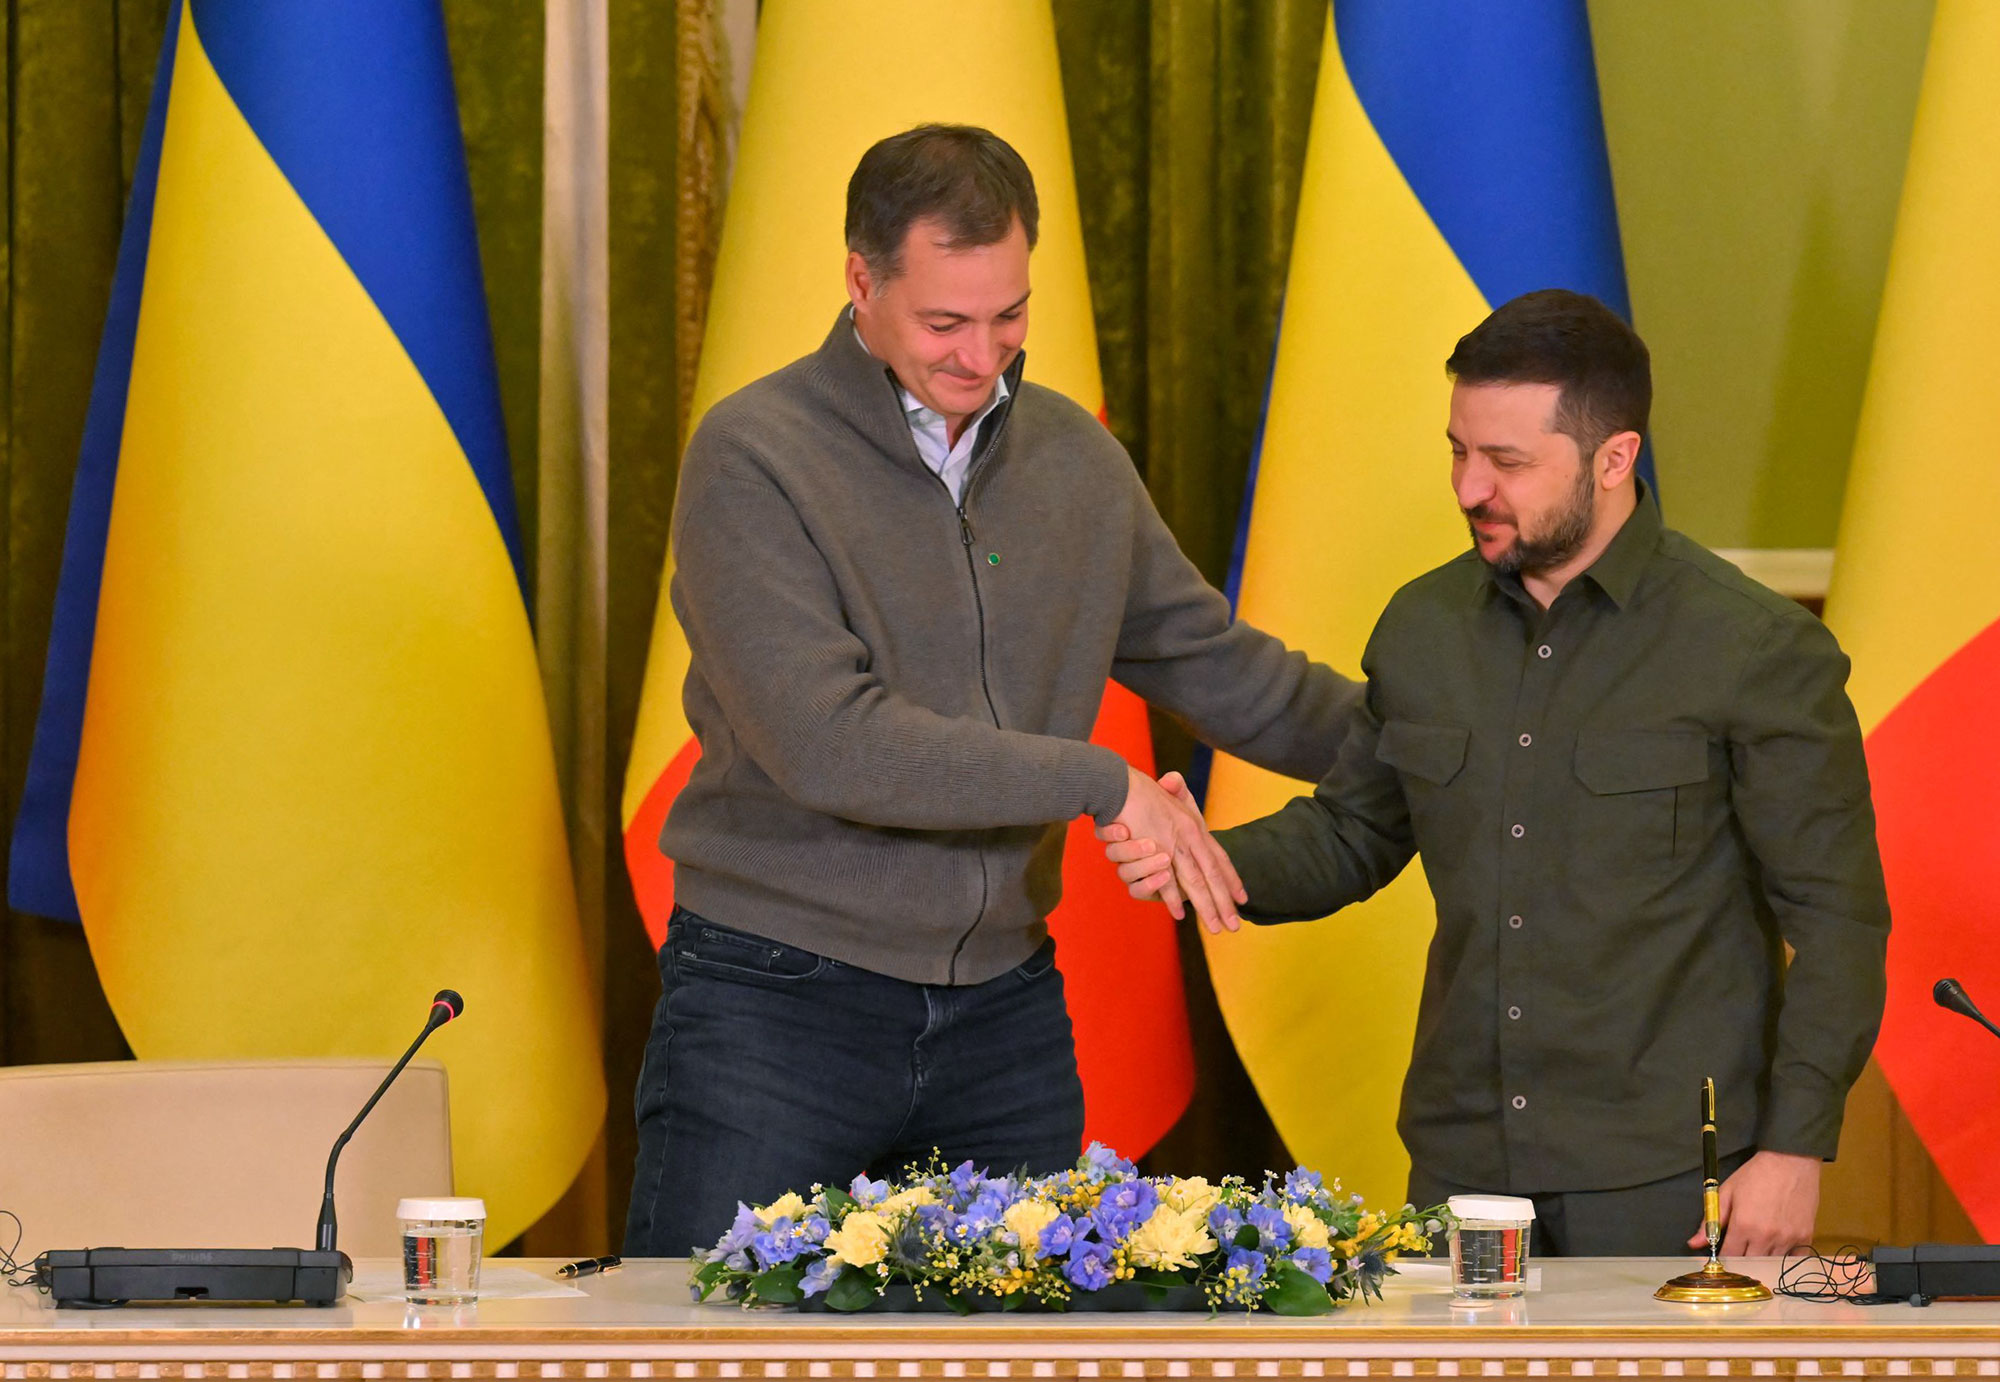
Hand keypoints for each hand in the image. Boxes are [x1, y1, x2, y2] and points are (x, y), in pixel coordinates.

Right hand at [1098, 770, 1243, 932]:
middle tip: (1235, 926)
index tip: (1243, 898)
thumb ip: (1177, 792)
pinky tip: (1180, 914)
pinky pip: (1167, 882)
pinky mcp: (1155, 854)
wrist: (1122, 786)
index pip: (1218, 858)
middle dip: (1223, 903)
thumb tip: (1174, 782)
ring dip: (1204, 907)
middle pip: (1211, 876)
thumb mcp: (1168, 791)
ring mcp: (1173, 848)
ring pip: (1194, 883)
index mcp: (1194, 827)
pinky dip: (1173, 899)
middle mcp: (1189, 839)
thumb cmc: (1142, 790)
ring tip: (1215, 927)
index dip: (1231, 879)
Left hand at [1687, 1150, 1820, 1256]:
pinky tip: (1778, 1246)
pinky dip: (1785, 1257)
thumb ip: (1711, 1220)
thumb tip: (1694, 1242)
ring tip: (1759, 1244)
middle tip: (1741, 1248)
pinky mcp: (1805, 1237)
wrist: (1790, 1161)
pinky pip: (1794, 1259)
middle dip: (1742, 1260)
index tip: (1723, 1254)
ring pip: (1771, 1263)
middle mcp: (1765, 1236)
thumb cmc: (1757, 1174)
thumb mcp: (1727, 1192)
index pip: (1729, 1257)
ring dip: (1763, 1258)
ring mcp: (1787, 1239)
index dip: (1723, 1258)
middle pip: (1750, 1264)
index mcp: (1743, 1225)